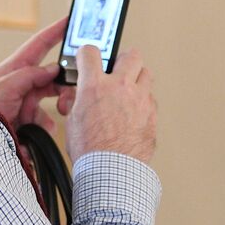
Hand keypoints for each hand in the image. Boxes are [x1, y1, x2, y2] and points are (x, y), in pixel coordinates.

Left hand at [0, 17, 69, 132]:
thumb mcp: (2, 88)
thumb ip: (28, 75)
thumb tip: (52, 68)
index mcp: (15, 69)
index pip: (39, 45)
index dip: (55, 31)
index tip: (71, 20)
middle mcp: (23, 84)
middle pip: (53, 78)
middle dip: (63, 87)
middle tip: (68, 99)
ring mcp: (25, 104)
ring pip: (52, 104)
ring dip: (49, 117)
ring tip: (41, 127)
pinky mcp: (26, 122)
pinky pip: (44, 124)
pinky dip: (42, 131)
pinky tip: (33, 138)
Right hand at [66, 45, 156, 163]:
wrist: (112, 172)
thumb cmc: (91, 152)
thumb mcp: (72, 122)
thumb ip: (77, 102)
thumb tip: (76, 97)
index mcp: (95, 86)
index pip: (91, 52)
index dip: (87, 53)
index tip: (87, 58)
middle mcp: (120, 87)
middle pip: (131, 55)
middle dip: (123, 59)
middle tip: (117, 67)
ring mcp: (140, 99)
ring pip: (146, 74)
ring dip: (137, 78)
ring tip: (128, 89)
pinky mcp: (152, 114)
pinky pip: (151, 99)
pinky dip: (143, 101)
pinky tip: (135, 111)